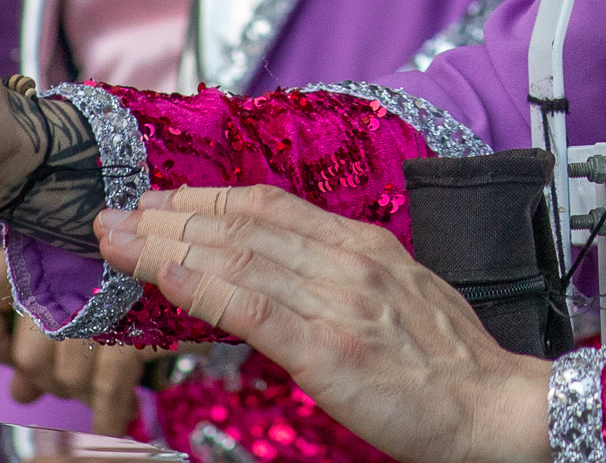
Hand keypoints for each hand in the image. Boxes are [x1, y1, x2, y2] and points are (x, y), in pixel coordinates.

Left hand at [0, 247, 149, 433]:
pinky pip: (106, 391)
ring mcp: (97, 299)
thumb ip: (47, 333)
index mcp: (40, 244)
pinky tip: (118, 416)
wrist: (214, 242)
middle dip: (51, 376)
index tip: (10, 355)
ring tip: (108, 379)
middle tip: (77, 372)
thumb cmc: (149, 258)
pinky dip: (110, 414)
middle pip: (27, 355)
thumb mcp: (91, 277)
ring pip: (66, 376)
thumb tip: (21, 393)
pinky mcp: (134, 328)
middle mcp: (60, 268)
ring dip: (86, 389)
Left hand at [98, 188, 548, 462]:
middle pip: (242, 227)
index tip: (157, 199)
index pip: (268, 207)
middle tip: (113, 215)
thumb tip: (278, 270)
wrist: (491, 406)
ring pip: (239, 260)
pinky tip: (168, 278)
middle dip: (170, 218)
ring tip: (121, 242)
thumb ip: (337, 276)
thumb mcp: (394, 295)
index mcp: (362, 245)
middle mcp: (348, 262)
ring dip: (169, 246)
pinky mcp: (331, 352)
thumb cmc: (445, 362)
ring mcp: (339, 304)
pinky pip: (258, 310)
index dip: (205, 199)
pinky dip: (207, 289)